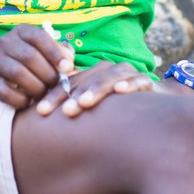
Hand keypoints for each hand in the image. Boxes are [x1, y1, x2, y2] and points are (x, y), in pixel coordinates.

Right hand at [0, 25, 74, 109]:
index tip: (67, 68)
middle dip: (47, 73)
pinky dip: (22, 99)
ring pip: (18, 73)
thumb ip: (61, 53)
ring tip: (45, 93)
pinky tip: (30, 100)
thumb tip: (69, 64)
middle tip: (57, 84)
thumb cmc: (29, 61)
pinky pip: (7, 92)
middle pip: (29, 56)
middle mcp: (6, 43)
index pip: (39, 37)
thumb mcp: (44, 50)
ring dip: (36, 87)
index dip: (55, 53)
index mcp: (22, 31)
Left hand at [35, 60, 154, 117]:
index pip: (69, 83)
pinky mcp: (146, 81)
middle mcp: (108, 71)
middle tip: (62, 112)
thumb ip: (73, 109)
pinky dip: (130, 84)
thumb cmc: (117, 109)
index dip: (54, 96)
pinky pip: (138, 80)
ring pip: (108, 78)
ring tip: (84, 103)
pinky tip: (121, 91)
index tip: (39, 112)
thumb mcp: (94, 107)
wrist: (154, 106)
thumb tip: (40, 123)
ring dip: (96, 90)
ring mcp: (127, 74)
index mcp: (91, 75)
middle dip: (71, 95)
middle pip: (85, 80)